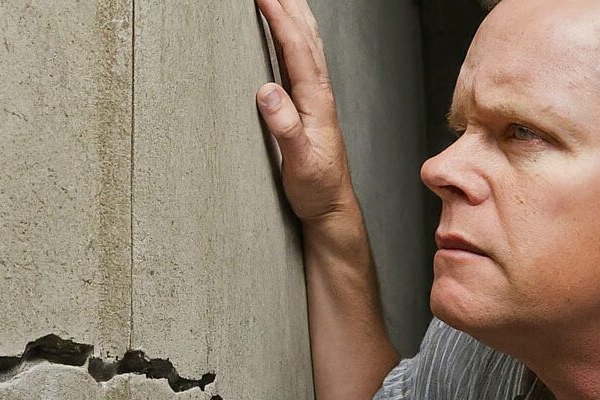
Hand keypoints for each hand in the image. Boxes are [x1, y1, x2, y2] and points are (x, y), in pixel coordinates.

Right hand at [255, 0, 355, 223]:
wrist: (332, 207)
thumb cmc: (317, 188)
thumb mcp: (299, 164)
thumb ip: (284, 128)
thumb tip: (267, 91)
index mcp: (316, 101)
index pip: (297, 50)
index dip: (280, 19)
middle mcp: (319, 93)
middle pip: (305, 36)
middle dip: (288, 5)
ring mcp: (316, 97)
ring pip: (307, 43)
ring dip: (295, 14)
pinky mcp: (310, 104)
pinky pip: (303, 58)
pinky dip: (296, 35)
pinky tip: (291, 31)